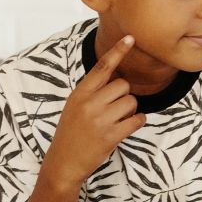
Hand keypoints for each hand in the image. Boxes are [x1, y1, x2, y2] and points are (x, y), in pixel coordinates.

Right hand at [40, 34, 145, 190]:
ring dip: (130, 111)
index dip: (118, 51)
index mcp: (80, 93)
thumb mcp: (74, 107)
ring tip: (115, 121)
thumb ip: (92, 91)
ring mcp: (100, 119)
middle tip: (113, 110)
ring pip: (131, 102)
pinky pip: (137, 120)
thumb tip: (117, 77)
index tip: (131, 38)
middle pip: (124, 85)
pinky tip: (125, 128)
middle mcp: (89, 103)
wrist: (63, 163)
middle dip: (124, 96)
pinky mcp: (111, 135)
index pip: (102, 67)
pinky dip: (137, 122)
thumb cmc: (71, 133)